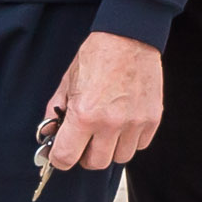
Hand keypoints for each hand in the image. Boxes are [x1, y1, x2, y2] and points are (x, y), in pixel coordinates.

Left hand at [39, 31, 164, 173]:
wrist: (129, 38)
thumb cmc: (97, 57)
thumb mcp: (67, 82)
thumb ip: (56, 111)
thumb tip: (49, 134)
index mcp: (84, 115)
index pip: (66, 158)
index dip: (60, 158)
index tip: (61, 153)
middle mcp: (110, 124)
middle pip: (95, 163)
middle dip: (85, 155)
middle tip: (84, 140)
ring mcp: (134, 123)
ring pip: (120, 158)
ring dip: (110, 149)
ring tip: (106, 130)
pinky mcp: (152, 119)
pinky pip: (140, 145)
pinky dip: (130, 140)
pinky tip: (123, 123)